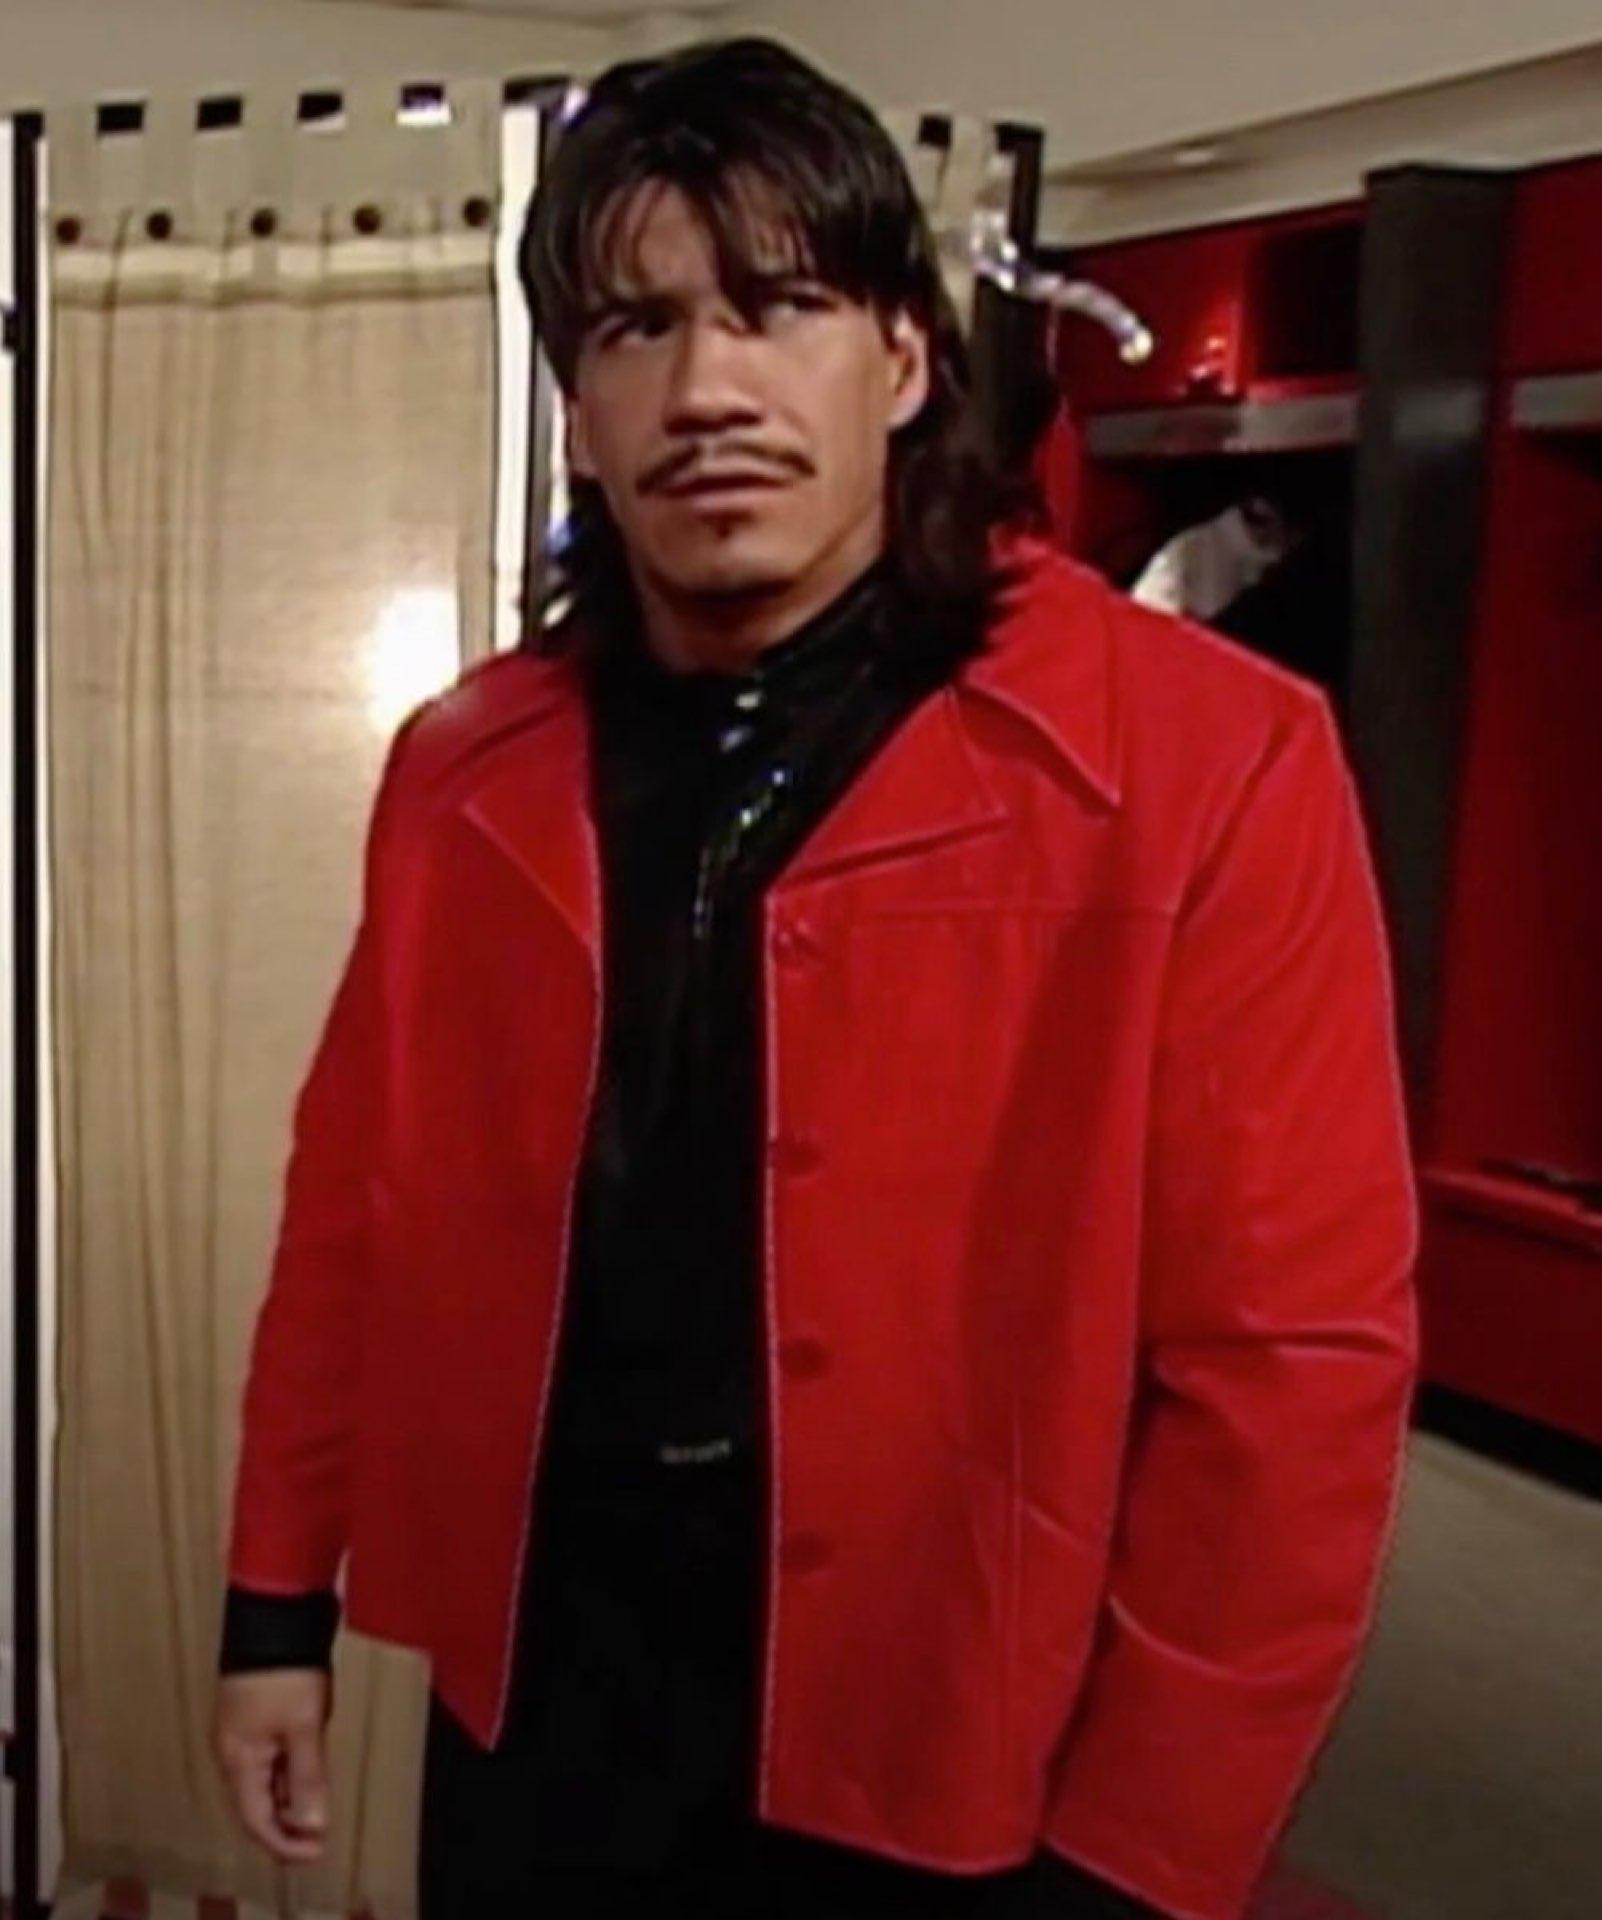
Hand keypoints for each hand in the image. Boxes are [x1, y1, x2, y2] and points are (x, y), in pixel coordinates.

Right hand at [212, 1668, 332, 1862]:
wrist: (272, 1614)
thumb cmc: (285, 1670)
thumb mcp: (305, 1726)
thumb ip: (308, 1776)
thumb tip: (313, 1824)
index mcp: (238, 1759)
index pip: (255, 1820)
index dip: (284, 1842)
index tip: (315, 1850)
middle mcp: (233, 1751)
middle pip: (255, 1805)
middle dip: (285, 1826)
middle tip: (317, 1839)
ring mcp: (241, 1732)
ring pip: (262, 1782)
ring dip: (288, 1801)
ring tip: (316, 1812)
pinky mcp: (254, 1714)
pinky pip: (267, 1759)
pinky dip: (287, 1775)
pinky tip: (307, 1776)